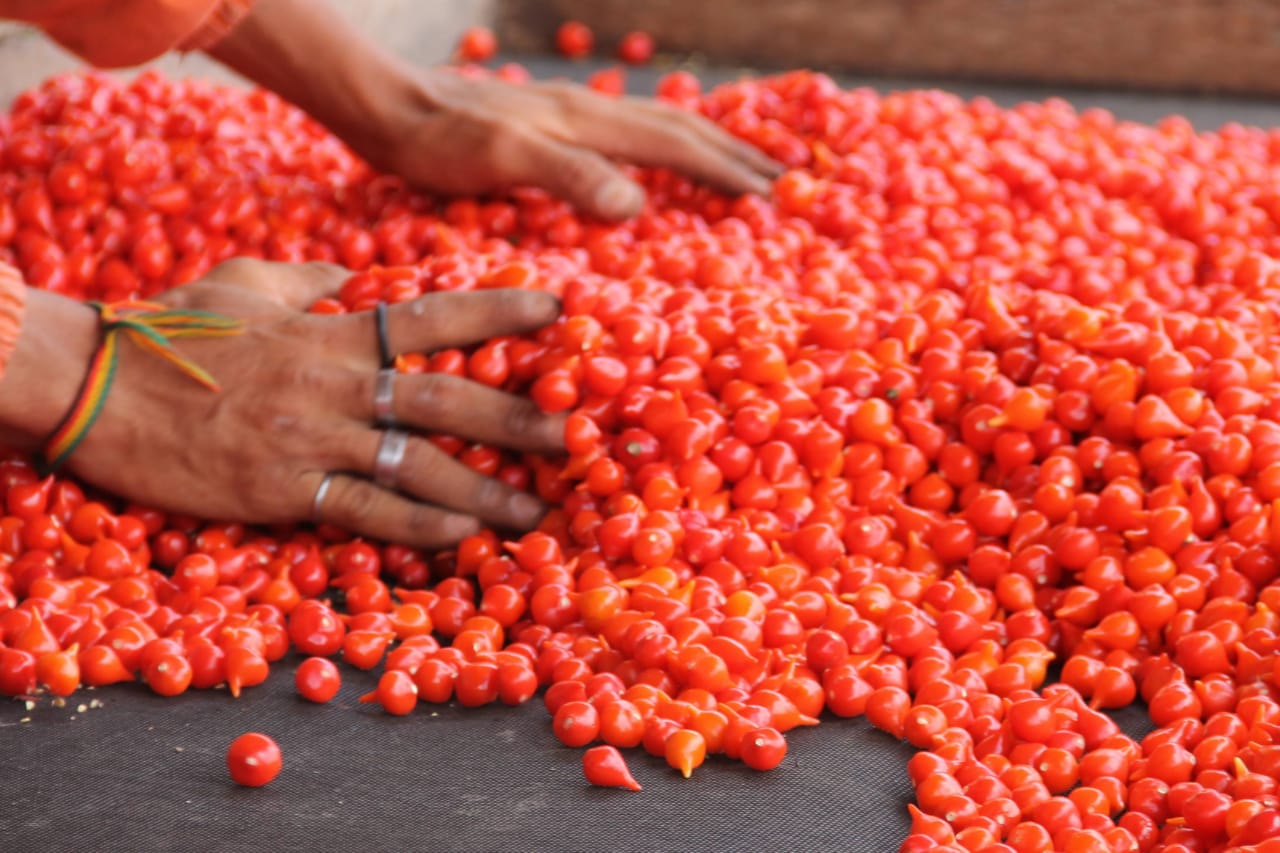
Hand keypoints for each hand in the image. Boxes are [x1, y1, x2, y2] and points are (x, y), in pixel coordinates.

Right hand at [46, 260, 565, 547]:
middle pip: (447, 397)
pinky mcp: (284, 490)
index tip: (561, 309)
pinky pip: (366, 512)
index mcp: (330, 330)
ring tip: (537, 510)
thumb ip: (303, 276)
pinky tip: (462, 534)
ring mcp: (312, 439)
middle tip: (580, 437)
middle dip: (520, 418)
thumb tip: (343, 270)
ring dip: (486, 489)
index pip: (433, 316)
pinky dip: (419, 524)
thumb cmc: (169, 330)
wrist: (93, 386)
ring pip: (419, 464)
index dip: (502, 309)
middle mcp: (334, 383)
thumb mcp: (241, 283)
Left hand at [373, 70, 782, 220]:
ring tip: (737, 164)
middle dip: (731, 153)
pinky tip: (654, 163)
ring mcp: (566, 114)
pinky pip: (622, 135)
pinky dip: (659, 148)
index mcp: (586, 121)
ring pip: (653, 126)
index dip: (725, 169)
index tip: (772, 193)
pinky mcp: (544, 124)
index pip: (674, 144)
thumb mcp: (500, 159)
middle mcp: (585, 111)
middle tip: (778, 178)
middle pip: (676, 127)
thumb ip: (569, 175)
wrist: (384, 105)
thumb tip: (640, 205)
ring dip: (703, 146)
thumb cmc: (437, 142)